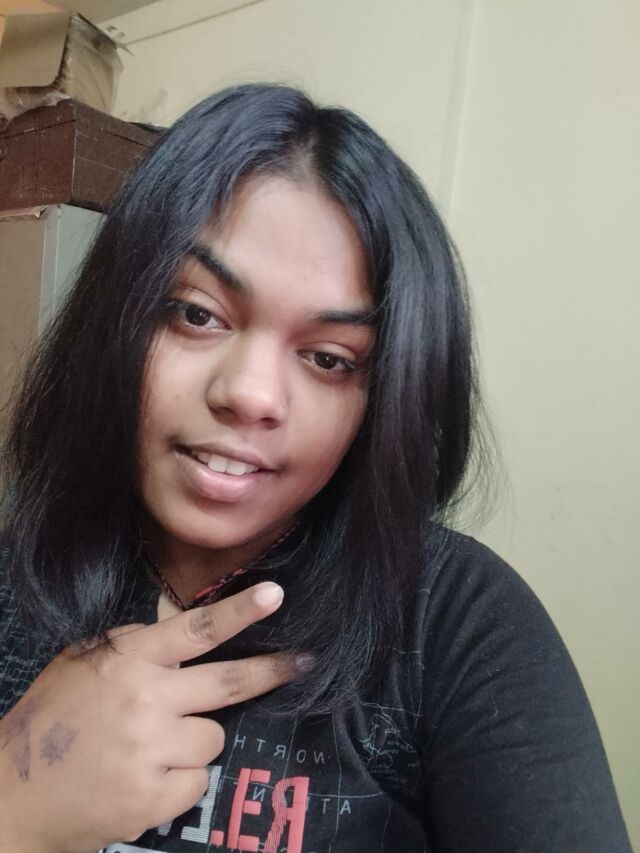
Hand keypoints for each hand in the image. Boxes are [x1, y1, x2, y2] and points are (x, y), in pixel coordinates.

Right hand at [0, 582, 293, 852]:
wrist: (12, 795)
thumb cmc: (51, 720)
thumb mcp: (81, 663)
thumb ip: (130, 643)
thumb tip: (177, 626)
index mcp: (128, 661)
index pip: (195, 630)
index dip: (239, 611)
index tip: (276, 595)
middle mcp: (145, 700)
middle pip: (227, 682)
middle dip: (271, 670)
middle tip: (302, 662)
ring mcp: (151, 751)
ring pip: (212, 737)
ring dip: (192, 741)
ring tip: (150, 749)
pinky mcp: (155, 797)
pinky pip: (198, 779)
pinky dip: (179, 779)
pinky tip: (145, 778)